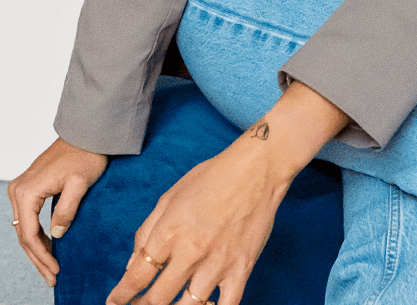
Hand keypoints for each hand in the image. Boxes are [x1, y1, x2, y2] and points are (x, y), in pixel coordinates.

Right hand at [8, 138, 107, 286]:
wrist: (89, 133)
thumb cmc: (87, 154)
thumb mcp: (80, 184)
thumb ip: (67, 211)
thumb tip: (57, 235)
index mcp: (27, 191)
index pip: (29, 235)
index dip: (42, 256)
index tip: (55, 271)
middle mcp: (18, 190)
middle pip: (24, 235)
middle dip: (38, 258)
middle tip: (52, 277)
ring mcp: (22, 188)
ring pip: (25, 228)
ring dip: (37, 249)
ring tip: (50, 268)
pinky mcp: (30, 187)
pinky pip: (30, 218)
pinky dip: (37, 235)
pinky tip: (48, 248)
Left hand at [103, 133, 291, 304]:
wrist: (258, 167)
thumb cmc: (214, 176)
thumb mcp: (171, 195)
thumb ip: (146, 230)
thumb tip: (132, 264)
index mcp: (170, 231)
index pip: (136, 277)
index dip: (121, 295)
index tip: (115, 301)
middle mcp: (191, 251)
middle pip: (157, 299)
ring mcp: (218, 263)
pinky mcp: (243, 267)